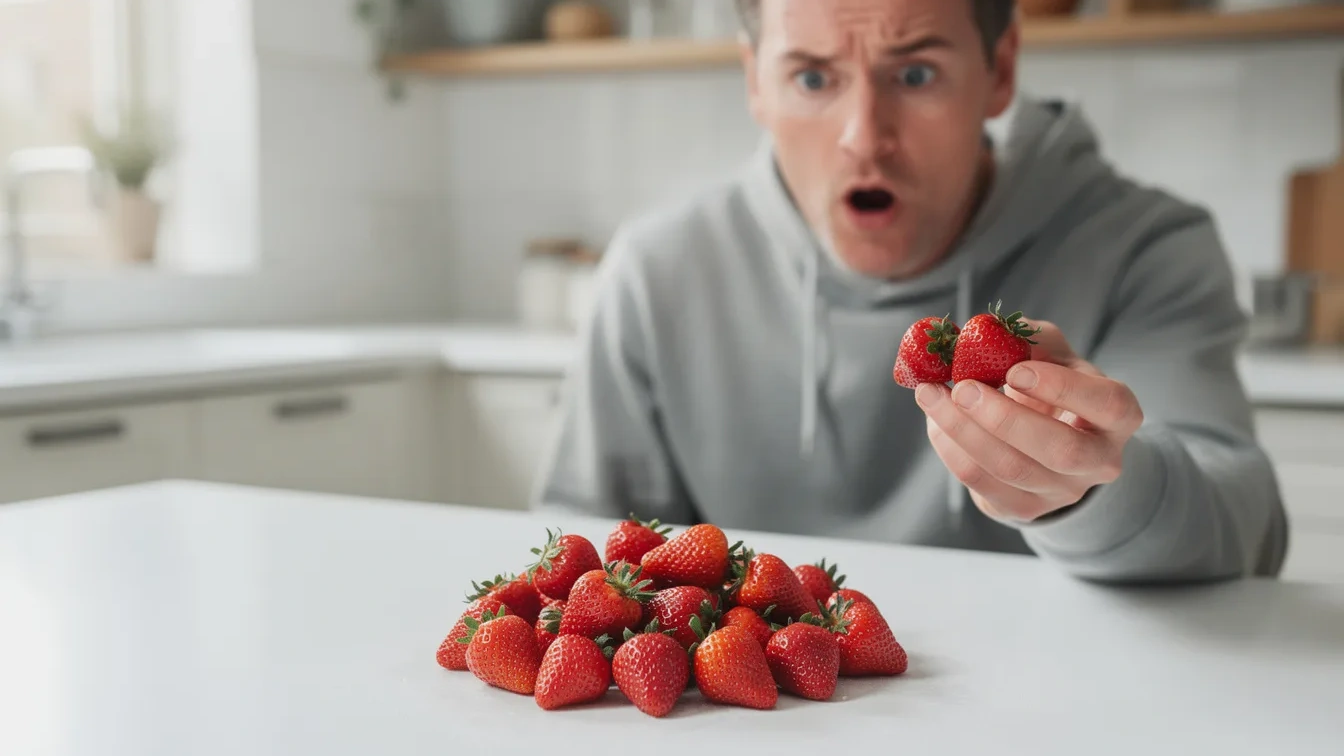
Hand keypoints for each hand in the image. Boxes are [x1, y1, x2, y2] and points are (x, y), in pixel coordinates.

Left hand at [915, 321, 1143, 522]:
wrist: (1041, 439)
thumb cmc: (1048, 384)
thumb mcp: (1048, 353)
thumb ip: (1023, 338)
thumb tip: (981, 332)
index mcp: (1117, 416)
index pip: (1108, 405)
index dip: (1063, 388)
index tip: (1015, 370)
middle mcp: (1099, 461)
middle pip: (1059, 449)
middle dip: (1004, 418)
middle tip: (962, 388)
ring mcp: (1063, 492)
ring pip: (1012, 469)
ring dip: (964, 431)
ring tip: (931, 395)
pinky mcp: (1025, 508)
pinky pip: (983, 484)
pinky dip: (952, 449)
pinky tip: (936, 421)